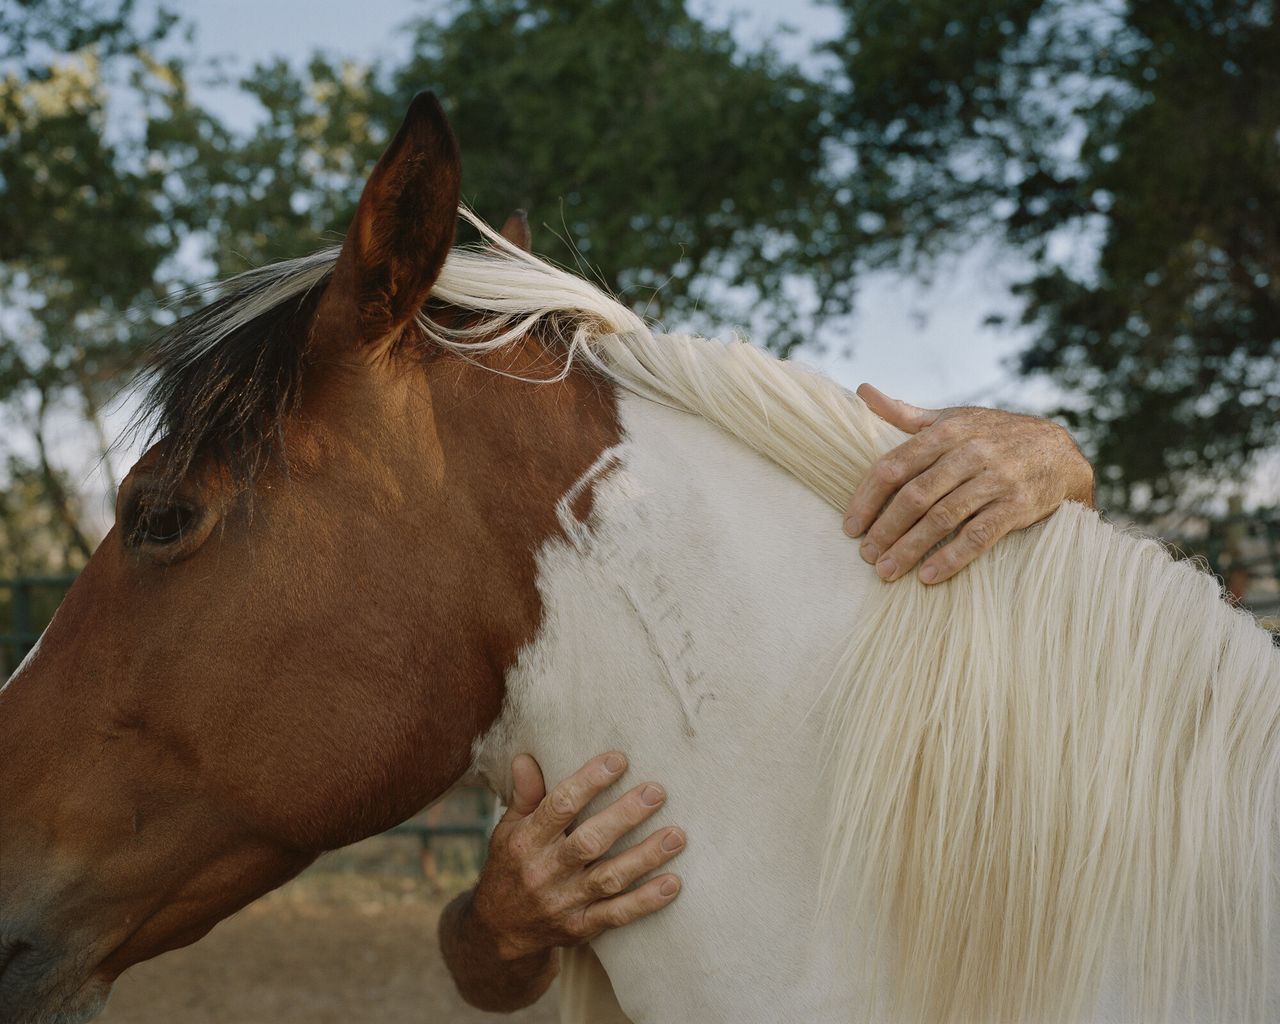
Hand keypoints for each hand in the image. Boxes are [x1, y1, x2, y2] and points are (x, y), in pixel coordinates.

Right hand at [471, 752, 683, 961]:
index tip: (618, 760)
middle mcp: (544, 872)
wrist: (500, 931)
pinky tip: (672, 884)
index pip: (559, 807)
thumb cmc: (511, 866)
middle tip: (656, 792)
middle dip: (625, 816)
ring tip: (676, 836)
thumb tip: (525, 757)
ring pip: (609, 878)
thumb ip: (524, 795)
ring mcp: (564, 902)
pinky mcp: (580, 927)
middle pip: (589, 842)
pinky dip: (645, 901)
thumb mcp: (508, 829)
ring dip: (645, 857)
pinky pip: (616, 914)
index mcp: (526, 841)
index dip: (589, 781)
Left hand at [843, 384, 1093, 584]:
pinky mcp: (1018, 506)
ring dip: (910, 548)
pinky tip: (928, 576)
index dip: (867, 498)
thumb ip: (906, 414)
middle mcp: (969, 453)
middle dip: (885, 529)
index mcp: (946, 432)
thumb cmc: (994, 436)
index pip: (894, 467)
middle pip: (915, 496)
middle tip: (865, 555)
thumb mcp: (953, 419)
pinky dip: (952, 558)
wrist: (1058, 452)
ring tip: (887, 571)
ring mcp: (995, 479)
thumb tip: (863, 391)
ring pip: (942, 518)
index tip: (850, 526)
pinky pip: (979, 536)